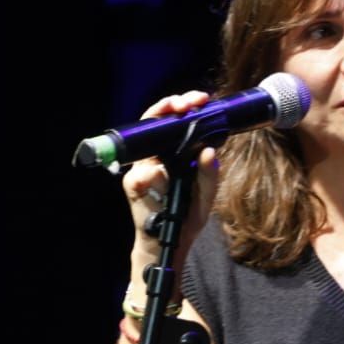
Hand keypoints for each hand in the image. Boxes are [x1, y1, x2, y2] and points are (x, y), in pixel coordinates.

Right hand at [122, 91, 221, 267]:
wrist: (172, 243)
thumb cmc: (186, 215)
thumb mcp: (206, 194)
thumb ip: (210, 173)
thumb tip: (210, 151)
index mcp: (170, 155)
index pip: (171, 123)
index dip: (180, 107)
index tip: (200, 99)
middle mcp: (152, 158)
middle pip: (152, 124)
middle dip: (167, 108)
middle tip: (186, 103)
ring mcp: (140, 171)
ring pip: (146, 146)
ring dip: (163, 136)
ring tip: (180, 126)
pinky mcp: (133, 187)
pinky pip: (142, 175)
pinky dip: (156, 177)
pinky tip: (167, 179)